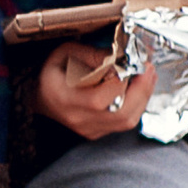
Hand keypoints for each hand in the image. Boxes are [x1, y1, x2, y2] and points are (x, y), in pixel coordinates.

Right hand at [33, 40, 157, 136]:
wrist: (38, 98)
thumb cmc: (51, 74)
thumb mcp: (64, 54)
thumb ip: (92, 55)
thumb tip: (121, 57)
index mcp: (64, 99)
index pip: (100, 99)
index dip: (121, 83)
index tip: (135, 64)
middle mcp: (77, 120)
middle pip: (121, 115)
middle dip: (142, 91)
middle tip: (149, 70)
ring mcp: (88, 130)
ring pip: (127, 121)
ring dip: (143, 98)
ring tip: (147, 78)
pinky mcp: (97, 133)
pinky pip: (123, 123)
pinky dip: (135, 105)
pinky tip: (137, 90)